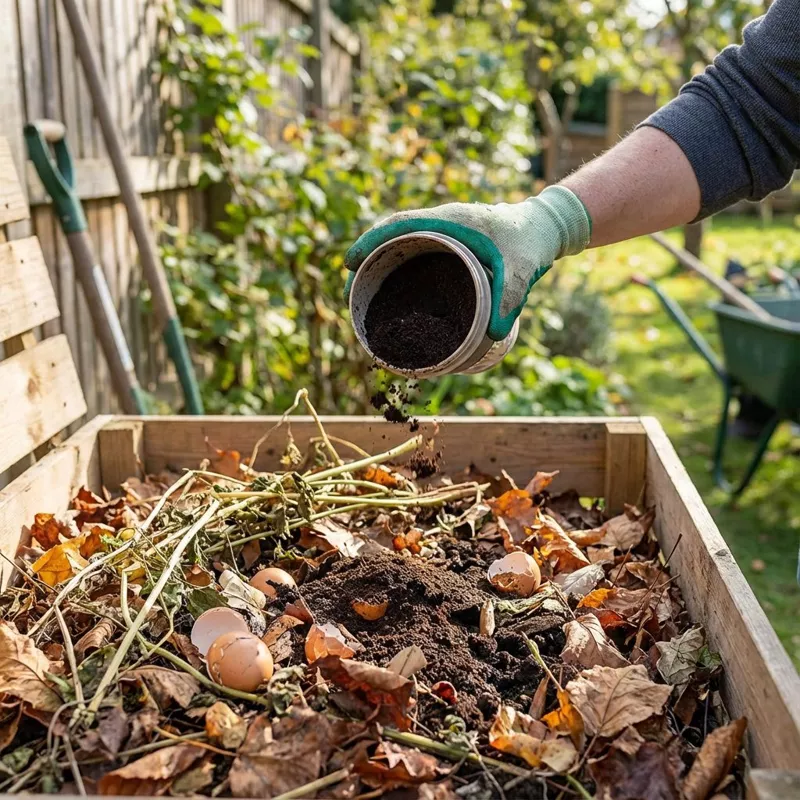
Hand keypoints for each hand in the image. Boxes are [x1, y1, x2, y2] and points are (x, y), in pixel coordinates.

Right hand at [344, 186, 591, 339]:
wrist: (543, 229)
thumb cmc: (530, 241)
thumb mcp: (520, 267)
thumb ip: (509, 297)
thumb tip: (495, 333)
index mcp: (448, 221)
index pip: (398, 225)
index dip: (370, 243)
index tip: (350, 262)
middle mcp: (439, 225)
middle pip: (390, 239)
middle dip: (366, 261)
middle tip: (350, 292)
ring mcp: (441, 236)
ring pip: (399, 249)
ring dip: (379, 269)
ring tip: (363, 299)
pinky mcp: (447, 249)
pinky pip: (413, 256)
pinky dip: (397, 273)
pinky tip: (392, 298)